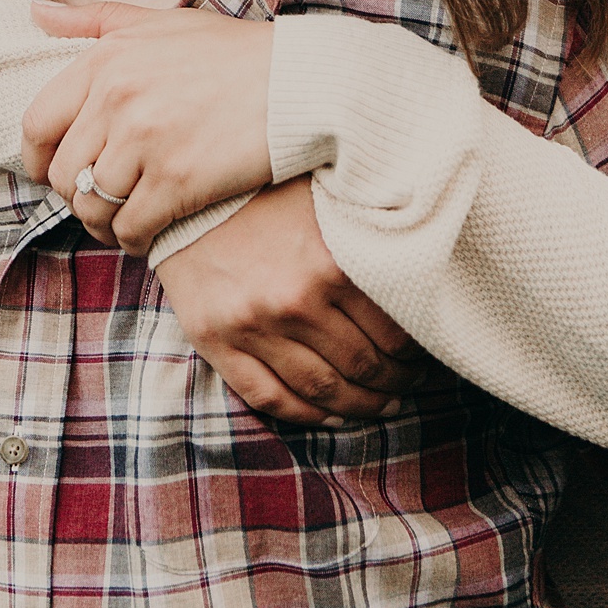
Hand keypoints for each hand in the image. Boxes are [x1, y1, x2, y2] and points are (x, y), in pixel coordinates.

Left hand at [22, 1, 273, 252]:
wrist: (300, 84)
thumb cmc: (233, 53)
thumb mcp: (161, 21)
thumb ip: (96, 19)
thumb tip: (36, 14)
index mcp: (106, 59)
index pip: (37, 123)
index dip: (38, 158)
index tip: (54, 173)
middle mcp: (116, 98)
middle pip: (62, 173)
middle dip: (75, 196)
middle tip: (99, 201)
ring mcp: (144, 141)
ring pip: (91, 206)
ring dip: (102, 223)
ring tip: (123, 221)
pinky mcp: (175, 180)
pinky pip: (128, 228)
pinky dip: (131, 239)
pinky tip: (149, 233)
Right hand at [155, 179, 422, 425]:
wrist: (183, 191)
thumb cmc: (263, 190)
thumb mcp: (322, 202)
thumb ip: (363, 240)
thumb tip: (419, 270)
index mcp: (329, 264)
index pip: (393, 333)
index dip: (416, 354)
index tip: (424, 355)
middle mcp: (294, 300)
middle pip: (363, 366)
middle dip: (394, 383)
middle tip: (409, 384)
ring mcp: (253, 326)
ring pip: (323, 390)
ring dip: (360, 406)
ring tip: (381, 404)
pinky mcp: (216, 342)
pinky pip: (271, 398)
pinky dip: (308, 416)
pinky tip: (332, 416)